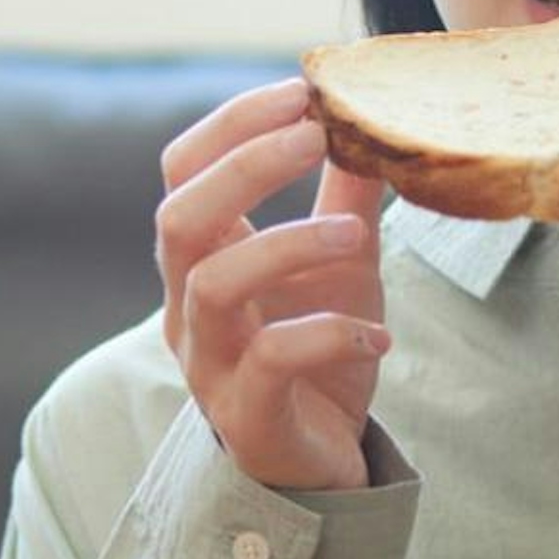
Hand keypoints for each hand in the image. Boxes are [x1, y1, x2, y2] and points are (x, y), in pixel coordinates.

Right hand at [156, 78, 389, 493]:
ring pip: (213, 285)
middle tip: (316, 135)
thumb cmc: (317, 353)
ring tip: (356, 234)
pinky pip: (269, 361)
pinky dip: (328, 336)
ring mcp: (209, 362)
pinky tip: (379, 336)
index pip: (182, 170)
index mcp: (202, 257)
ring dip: (288, 244)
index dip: (233, 123)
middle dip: (246, 166)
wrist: (319, 465)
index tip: (300, 93)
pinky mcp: (246, 415)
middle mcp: (188, 306)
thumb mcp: (341, 263)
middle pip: (178, 218)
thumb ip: (348, 195)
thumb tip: (374, 115)